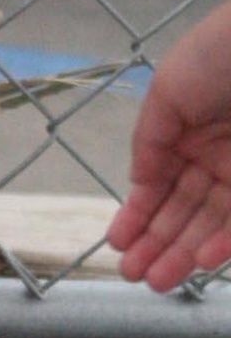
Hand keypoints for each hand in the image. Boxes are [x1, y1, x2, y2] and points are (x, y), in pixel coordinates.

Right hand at [108, 0, 230, 290]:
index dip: (137, 216)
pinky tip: (201, 259)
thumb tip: (138, 183)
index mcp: (184, 133)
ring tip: (158, 280)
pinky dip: (224, 242)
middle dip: (157, 244)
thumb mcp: (167, 93)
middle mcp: (214, 157)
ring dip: (185, 253)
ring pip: (212, 222)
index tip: (118, 245)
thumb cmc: (219, 57)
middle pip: (183, 211)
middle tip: (134, 275)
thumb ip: (150, 143)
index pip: (157, 185)